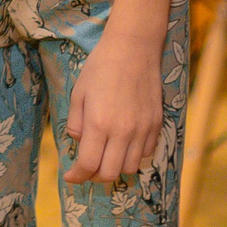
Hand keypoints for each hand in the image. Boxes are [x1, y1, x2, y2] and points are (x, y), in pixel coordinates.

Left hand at [64, 29, 163, 183]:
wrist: (133, 49)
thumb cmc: (101, 68)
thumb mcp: (78, 93)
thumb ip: (76, 122)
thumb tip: (79, 142)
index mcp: (99, 124)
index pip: (88, 165)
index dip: (77, 176)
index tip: (70, 177)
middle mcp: (123, 132)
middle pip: (110, 173)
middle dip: (95, 176)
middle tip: (86, 168)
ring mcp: (143, 130)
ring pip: (131, 167)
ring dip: (116, 167)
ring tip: (106, 156)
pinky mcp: (156, 125)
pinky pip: (146, 153)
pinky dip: (133, 155)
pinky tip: (124, 144)